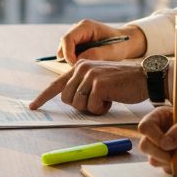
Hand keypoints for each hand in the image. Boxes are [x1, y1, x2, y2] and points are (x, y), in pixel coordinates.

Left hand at [28, 59, 146, 114]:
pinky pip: (92, 107)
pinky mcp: (98, 84)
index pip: (56, 84)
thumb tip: (69, 100)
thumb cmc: (122, 83)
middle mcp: (81, 68)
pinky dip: (102, 109)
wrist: (144, 78)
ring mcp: (89, 75)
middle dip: (81, 106)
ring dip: (92, 108)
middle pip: (67, 99)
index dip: (43, 97)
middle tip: (97, 100)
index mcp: (79, 67)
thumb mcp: (98, 80)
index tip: (33, 106)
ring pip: (78, 104)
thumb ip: (82, 86)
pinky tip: (112, 99)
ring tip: (106, 98)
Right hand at [57, 19, 145, 62]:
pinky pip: (69, 53)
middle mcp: (78, 29)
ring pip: (64, 50)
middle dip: (68, 58)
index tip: (75, 66)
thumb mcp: (111, 51)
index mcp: (85, 26)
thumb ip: (95, 54)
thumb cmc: (121, 45)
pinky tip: (85, 64)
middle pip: (63, 44)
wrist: (126, 42)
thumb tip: (78, 61)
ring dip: (71, 60)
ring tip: (84, 66)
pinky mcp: (77, 43)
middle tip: (79, 69)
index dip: (68, 54)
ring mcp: (76, 36)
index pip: (67, 39)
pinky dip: (74, 60)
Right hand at [136, 110, 176, 174]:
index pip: (145, 127)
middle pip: (144, 145)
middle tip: (175, 157)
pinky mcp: (166, 161)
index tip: (167, 144)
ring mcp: (160, 148)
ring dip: (171, 162)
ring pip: (152, 159)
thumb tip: (164, 143)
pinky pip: (164, 168)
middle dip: (160, 154)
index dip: (153, 137)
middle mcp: (157, 133)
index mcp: (160, 118)